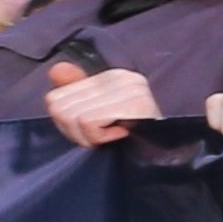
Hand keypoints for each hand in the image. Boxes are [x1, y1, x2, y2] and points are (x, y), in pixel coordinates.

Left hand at [43, 61, 160, 148]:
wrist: (167, 153)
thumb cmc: (132, 138)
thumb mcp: (98, 115)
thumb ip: (75, 93)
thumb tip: (57, 68)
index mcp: (111, 76)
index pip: (56, 98)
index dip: (66, 123)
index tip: (91, 130)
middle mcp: (121, 77)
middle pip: (59, 108)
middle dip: (75, 132)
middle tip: (100, 136)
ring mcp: (128, 89)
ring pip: (71, 116)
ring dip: (87, 137)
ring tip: (109, 136)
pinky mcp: (133, 103)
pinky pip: (87, 122)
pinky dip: (98, 137)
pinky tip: (118, 135)